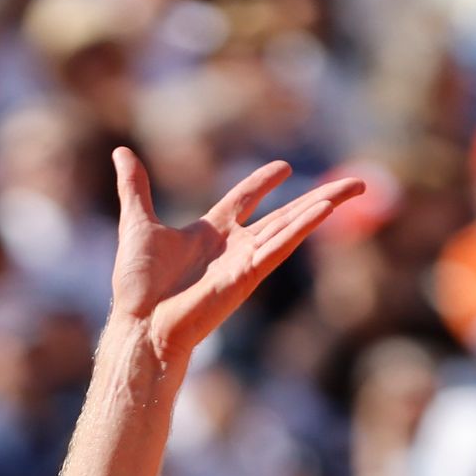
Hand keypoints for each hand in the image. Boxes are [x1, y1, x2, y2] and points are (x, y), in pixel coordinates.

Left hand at [107, 152, 364, 366]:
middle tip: (353, 183)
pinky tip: (326, 208)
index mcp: (211, 233)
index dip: (263, 182)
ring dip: (324, 205)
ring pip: (293, 226)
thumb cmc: (137, 285)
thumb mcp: (136, 222)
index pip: (245, 200)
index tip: (283, 167)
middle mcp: (234, 246)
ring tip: (354, 188)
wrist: (140, 323)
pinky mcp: (249, 274)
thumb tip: (121, 153)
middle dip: (319, 198)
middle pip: (285, 214)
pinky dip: (303, 226)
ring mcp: (246, 260)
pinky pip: (281, 245)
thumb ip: (135, 187)